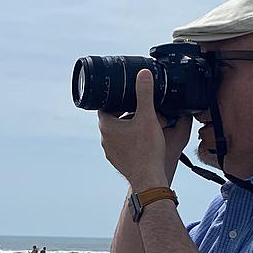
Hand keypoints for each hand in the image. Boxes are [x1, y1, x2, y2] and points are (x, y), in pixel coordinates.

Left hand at [98, 69, 192, 187]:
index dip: (114, 98)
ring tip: (141, 120)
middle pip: (110, 118)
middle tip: (136, 104)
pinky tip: (141, 138)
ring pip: (116, 133)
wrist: (148, 178)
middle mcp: (104, 139)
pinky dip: (129, 139)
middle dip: (122, 110)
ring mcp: (110, 151)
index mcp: (106, 126)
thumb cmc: (147, 149)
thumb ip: (145, 94)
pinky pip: (121, 145)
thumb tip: (143, 74)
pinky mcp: (118, 160)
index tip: (123, 93)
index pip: (104, 106)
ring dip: (126, 125)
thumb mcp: (148, 117)